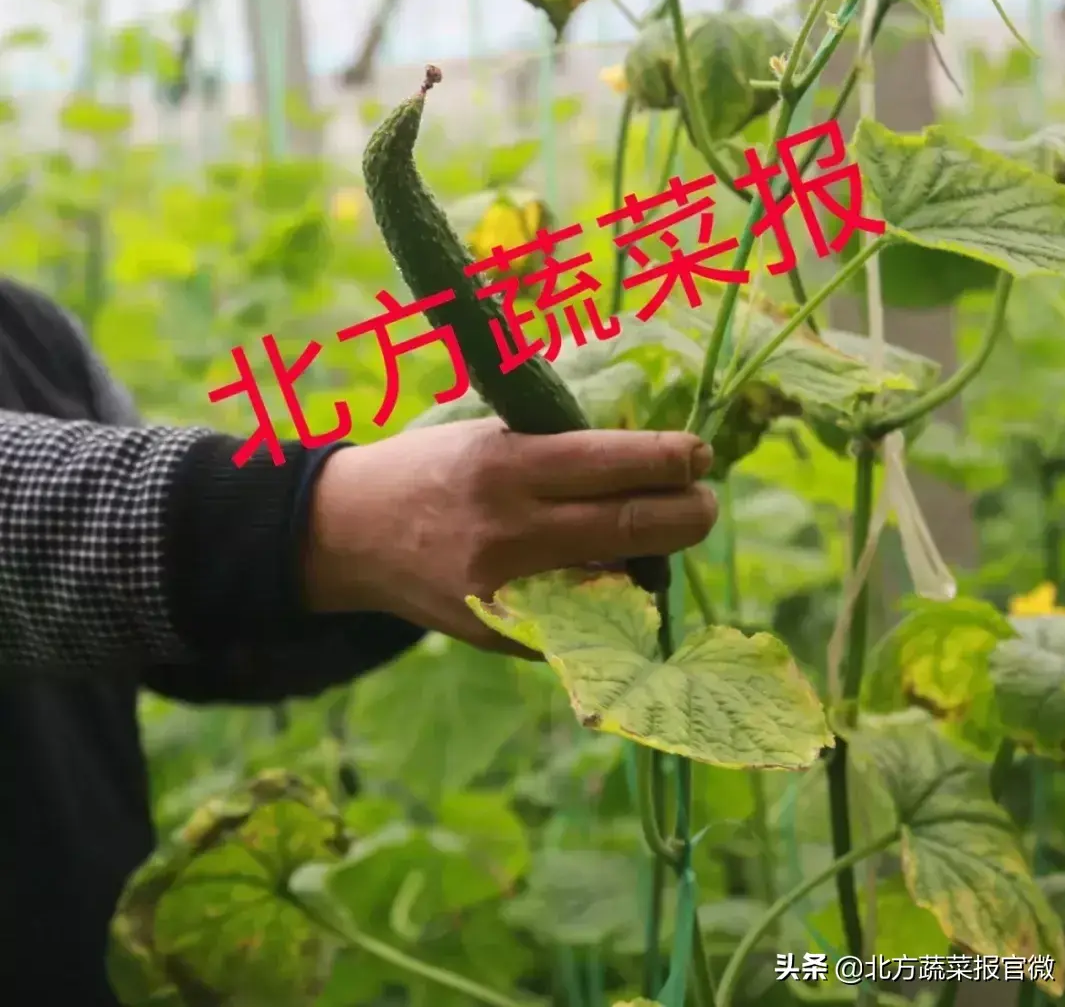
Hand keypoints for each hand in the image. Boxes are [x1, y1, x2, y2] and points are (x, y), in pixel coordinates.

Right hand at [303, 418, 716, 654]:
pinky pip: (582, 619)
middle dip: (687, 514)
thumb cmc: (435, 470)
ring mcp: (506, 591)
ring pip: (617, 580)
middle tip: (704, 501)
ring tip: (650, 532)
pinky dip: (605, 596)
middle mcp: (508, 530)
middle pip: (630, 527)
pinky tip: (603, 574)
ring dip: (648, 557)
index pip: (612, 464)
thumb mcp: (493, 438)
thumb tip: (654, 470)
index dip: (671, 460)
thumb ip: (564, 456)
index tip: (699, 455)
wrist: (352, 533)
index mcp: (506, 466)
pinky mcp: (503, 635)